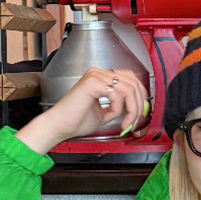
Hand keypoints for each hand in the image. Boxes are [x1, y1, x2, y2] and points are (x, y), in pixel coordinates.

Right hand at [16, 68, 148, 154]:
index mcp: (101, 78)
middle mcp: (98, 73)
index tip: (140, 112)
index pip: (130, 78)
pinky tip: (109, 116)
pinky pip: (116, 94)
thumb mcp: (105, 113)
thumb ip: (119, 107)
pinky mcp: (93, 84)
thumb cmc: (77, 120)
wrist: (60, 126)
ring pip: (128, 88)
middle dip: (138, 103)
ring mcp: (95, 76)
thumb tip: (136, 109)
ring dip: (131, 109)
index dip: (140, 95)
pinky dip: (117, 108)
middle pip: (132, 81)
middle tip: (135, 120)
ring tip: (124, 122)